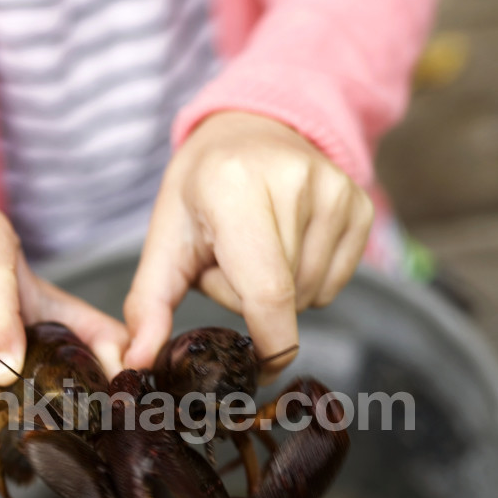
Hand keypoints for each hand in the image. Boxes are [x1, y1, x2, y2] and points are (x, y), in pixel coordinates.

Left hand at [124, 112, 373, 373]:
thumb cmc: (202, 190)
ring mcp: (336, 191)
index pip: (268, 293)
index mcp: (236, 189)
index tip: (255, 366)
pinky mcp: (360, 205)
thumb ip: (149, 305)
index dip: (267, 344)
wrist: (250, 131)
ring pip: (313, 295)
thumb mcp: (165, 240)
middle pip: (287, 300)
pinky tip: (288, 245)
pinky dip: (310, 281)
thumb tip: (137, 362)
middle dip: (254, 304)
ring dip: (282, 293)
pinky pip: (336, 283)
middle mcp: (294, 182)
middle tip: (232, 263)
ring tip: (258, 250)